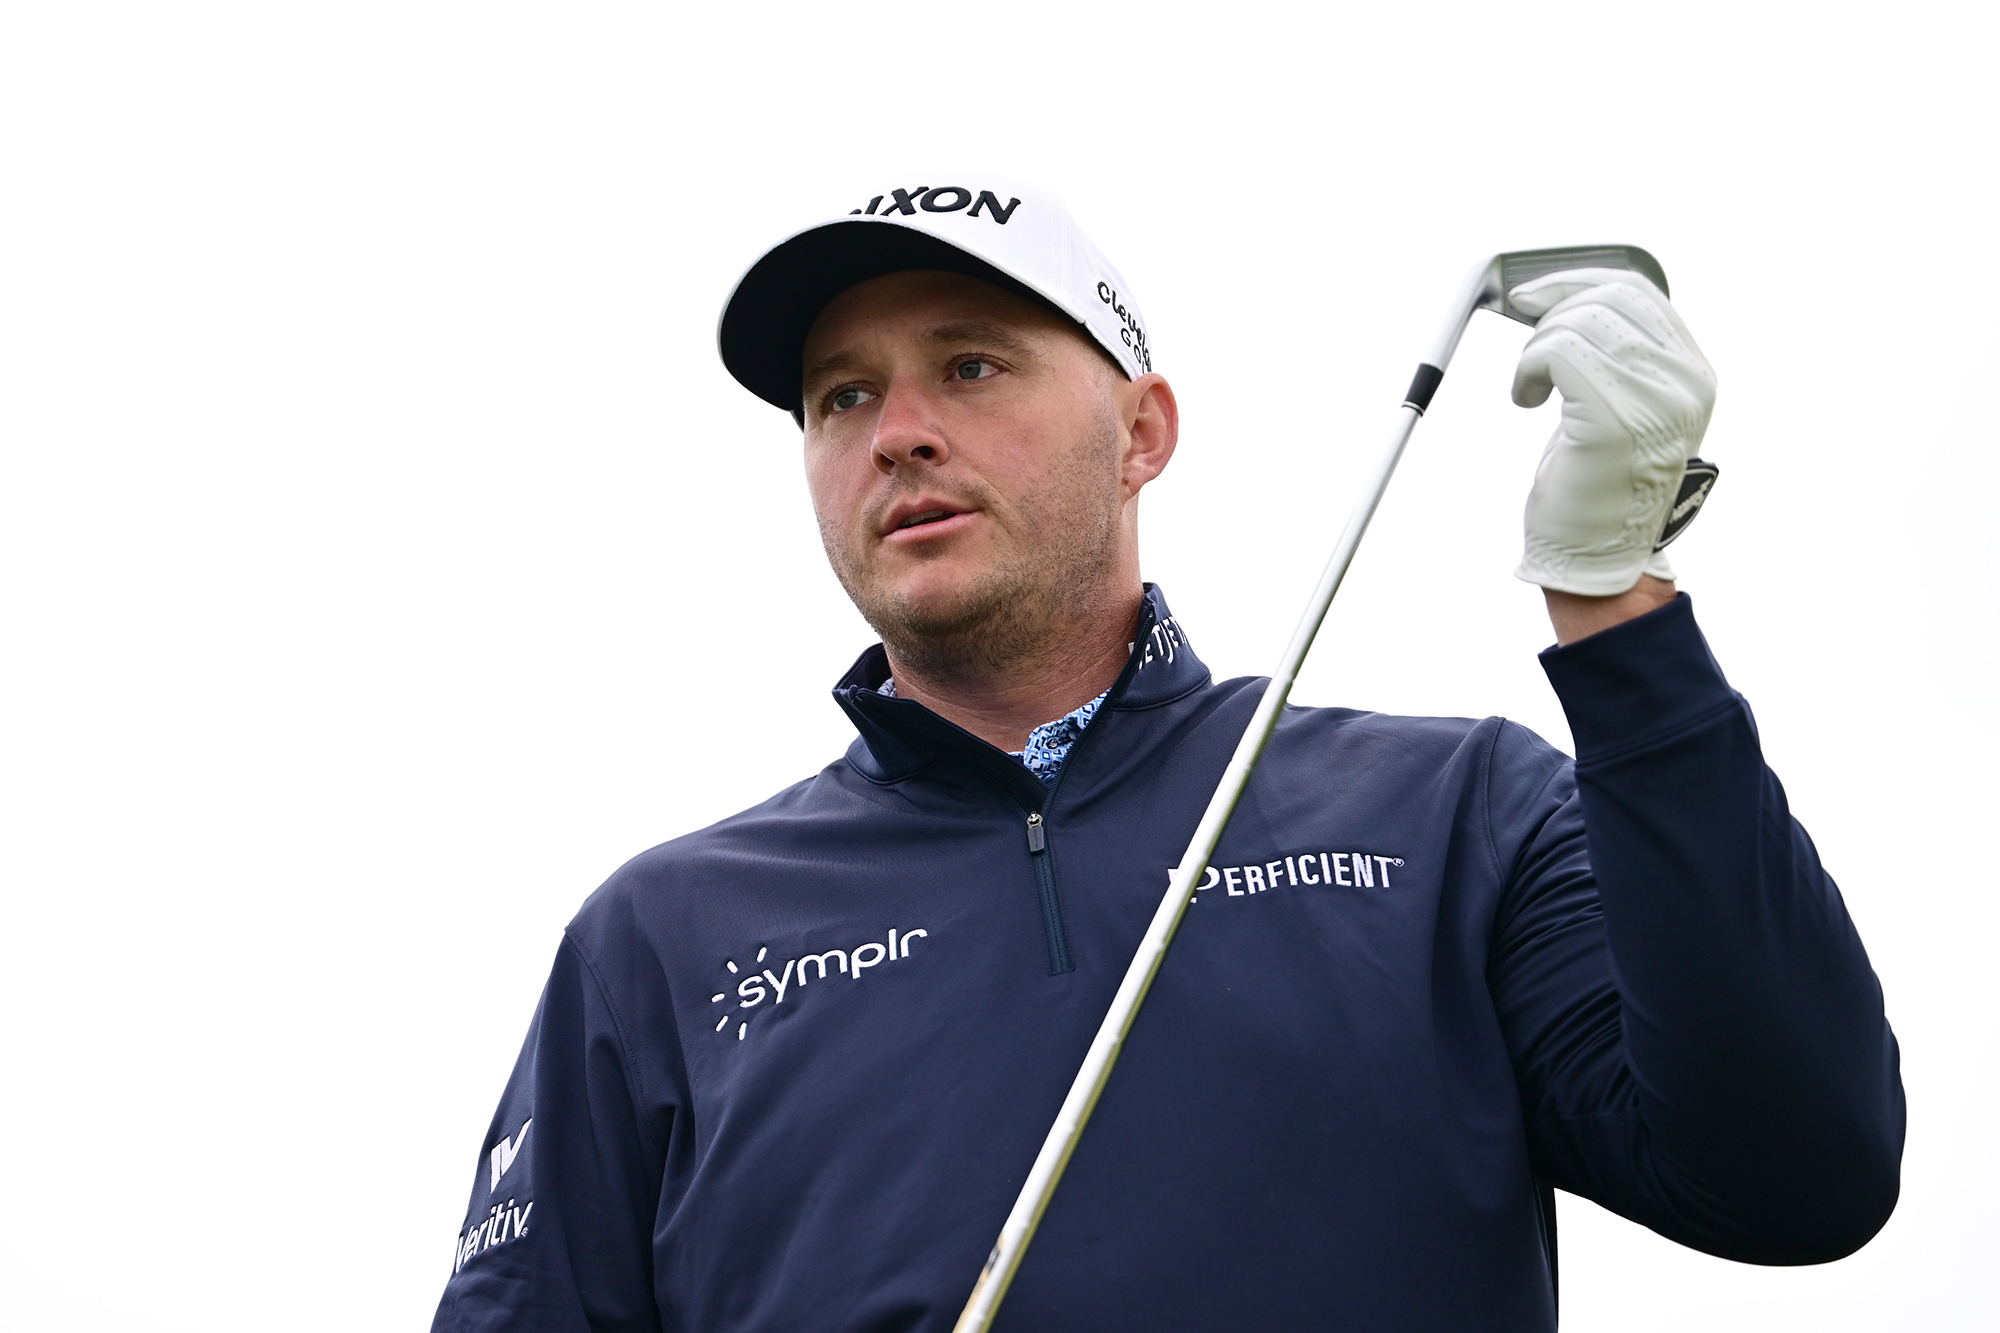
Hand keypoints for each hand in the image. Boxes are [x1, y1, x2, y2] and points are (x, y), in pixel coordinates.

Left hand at [1509, 269, 1715, 595]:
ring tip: (1531, 386)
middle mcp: (1684, 381)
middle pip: (1609, 295)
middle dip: (1554, 307)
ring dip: (1536, 349)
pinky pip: (1555, 351)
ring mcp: (1654, 398)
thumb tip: (1567, 298)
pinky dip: (1527, 368)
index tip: (1538, 293)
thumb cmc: (1598, 487)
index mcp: (1693, 373)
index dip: (1581, 280)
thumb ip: (1615, 357)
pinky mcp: (1613, 417)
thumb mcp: (1620, 407)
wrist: (1600, 558)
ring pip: (1576, 322)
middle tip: (1528, 341)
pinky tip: (1525, 398)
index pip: (1639, 290)